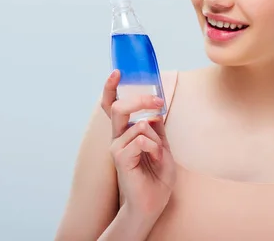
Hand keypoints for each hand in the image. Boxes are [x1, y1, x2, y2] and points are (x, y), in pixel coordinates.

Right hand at [100, 70, 175, 218]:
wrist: (153, 202)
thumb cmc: (156, 175)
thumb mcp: (162, 145)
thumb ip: (156, 128)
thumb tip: (154, 111)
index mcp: (125, 132)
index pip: (112, 106)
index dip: (111, 88)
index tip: (117, 72)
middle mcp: (117, 137)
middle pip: (120, 107)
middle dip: (141, 100)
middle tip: (158, 102)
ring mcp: (117, 147)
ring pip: (139, 125)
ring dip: (157, 138)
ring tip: (158, 154)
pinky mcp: (120, 158)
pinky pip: (142, 139)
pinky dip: (155, 148)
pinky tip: (154, 160)